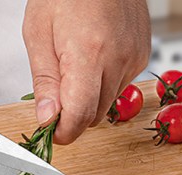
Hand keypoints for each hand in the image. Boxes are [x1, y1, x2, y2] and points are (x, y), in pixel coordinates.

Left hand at [23, 0, 150, 143]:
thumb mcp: (38, 34)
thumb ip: (45, 81)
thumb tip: (47, 118)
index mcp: (89, 55)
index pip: (81, 116)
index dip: (63, 132)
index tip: (49, 131)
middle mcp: (118, 60)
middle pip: (95, 115)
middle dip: (73, 115)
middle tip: (54, 97)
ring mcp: (134, 58)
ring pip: (108, 102)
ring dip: (89, 98)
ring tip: (72, 68)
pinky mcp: (143, 55)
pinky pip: (120, 85)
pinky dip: (103, 82)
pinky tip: (92, 58)